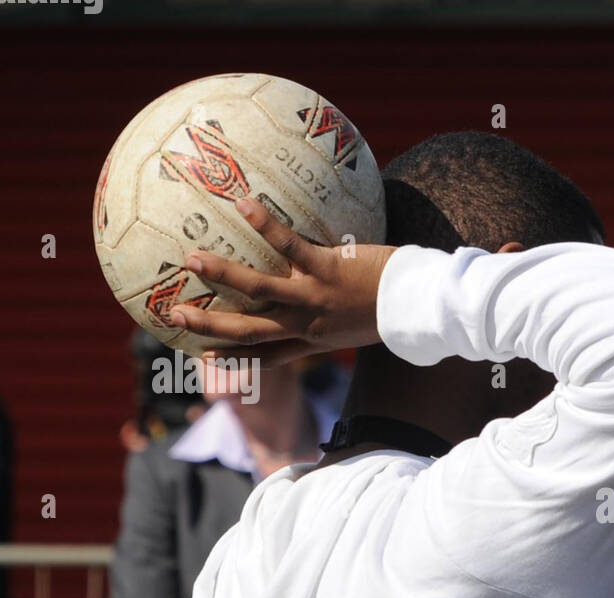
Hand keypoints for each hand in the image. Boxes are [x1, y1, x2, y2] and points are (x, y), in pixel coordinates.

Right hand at [168, 197, 396, 367]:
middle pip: (250, 330)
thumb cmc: (392, 308)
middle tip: (175, 314)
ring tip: (191, 259)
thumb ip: (332, 317)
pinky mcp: (328, 271)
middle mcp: (308, 325)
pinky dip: (266, 226)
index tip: (203, 358)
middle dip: (211, 324)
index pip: (267, 356)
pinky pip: (291, 246)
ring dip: (224, 275)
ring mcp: (316, 299)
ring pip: (261, 291)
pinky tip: (243, 204)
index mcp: (314, 340)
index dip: (234, 359)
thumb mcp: (358, 326)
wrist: (420, 305)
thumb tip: (315, 290)